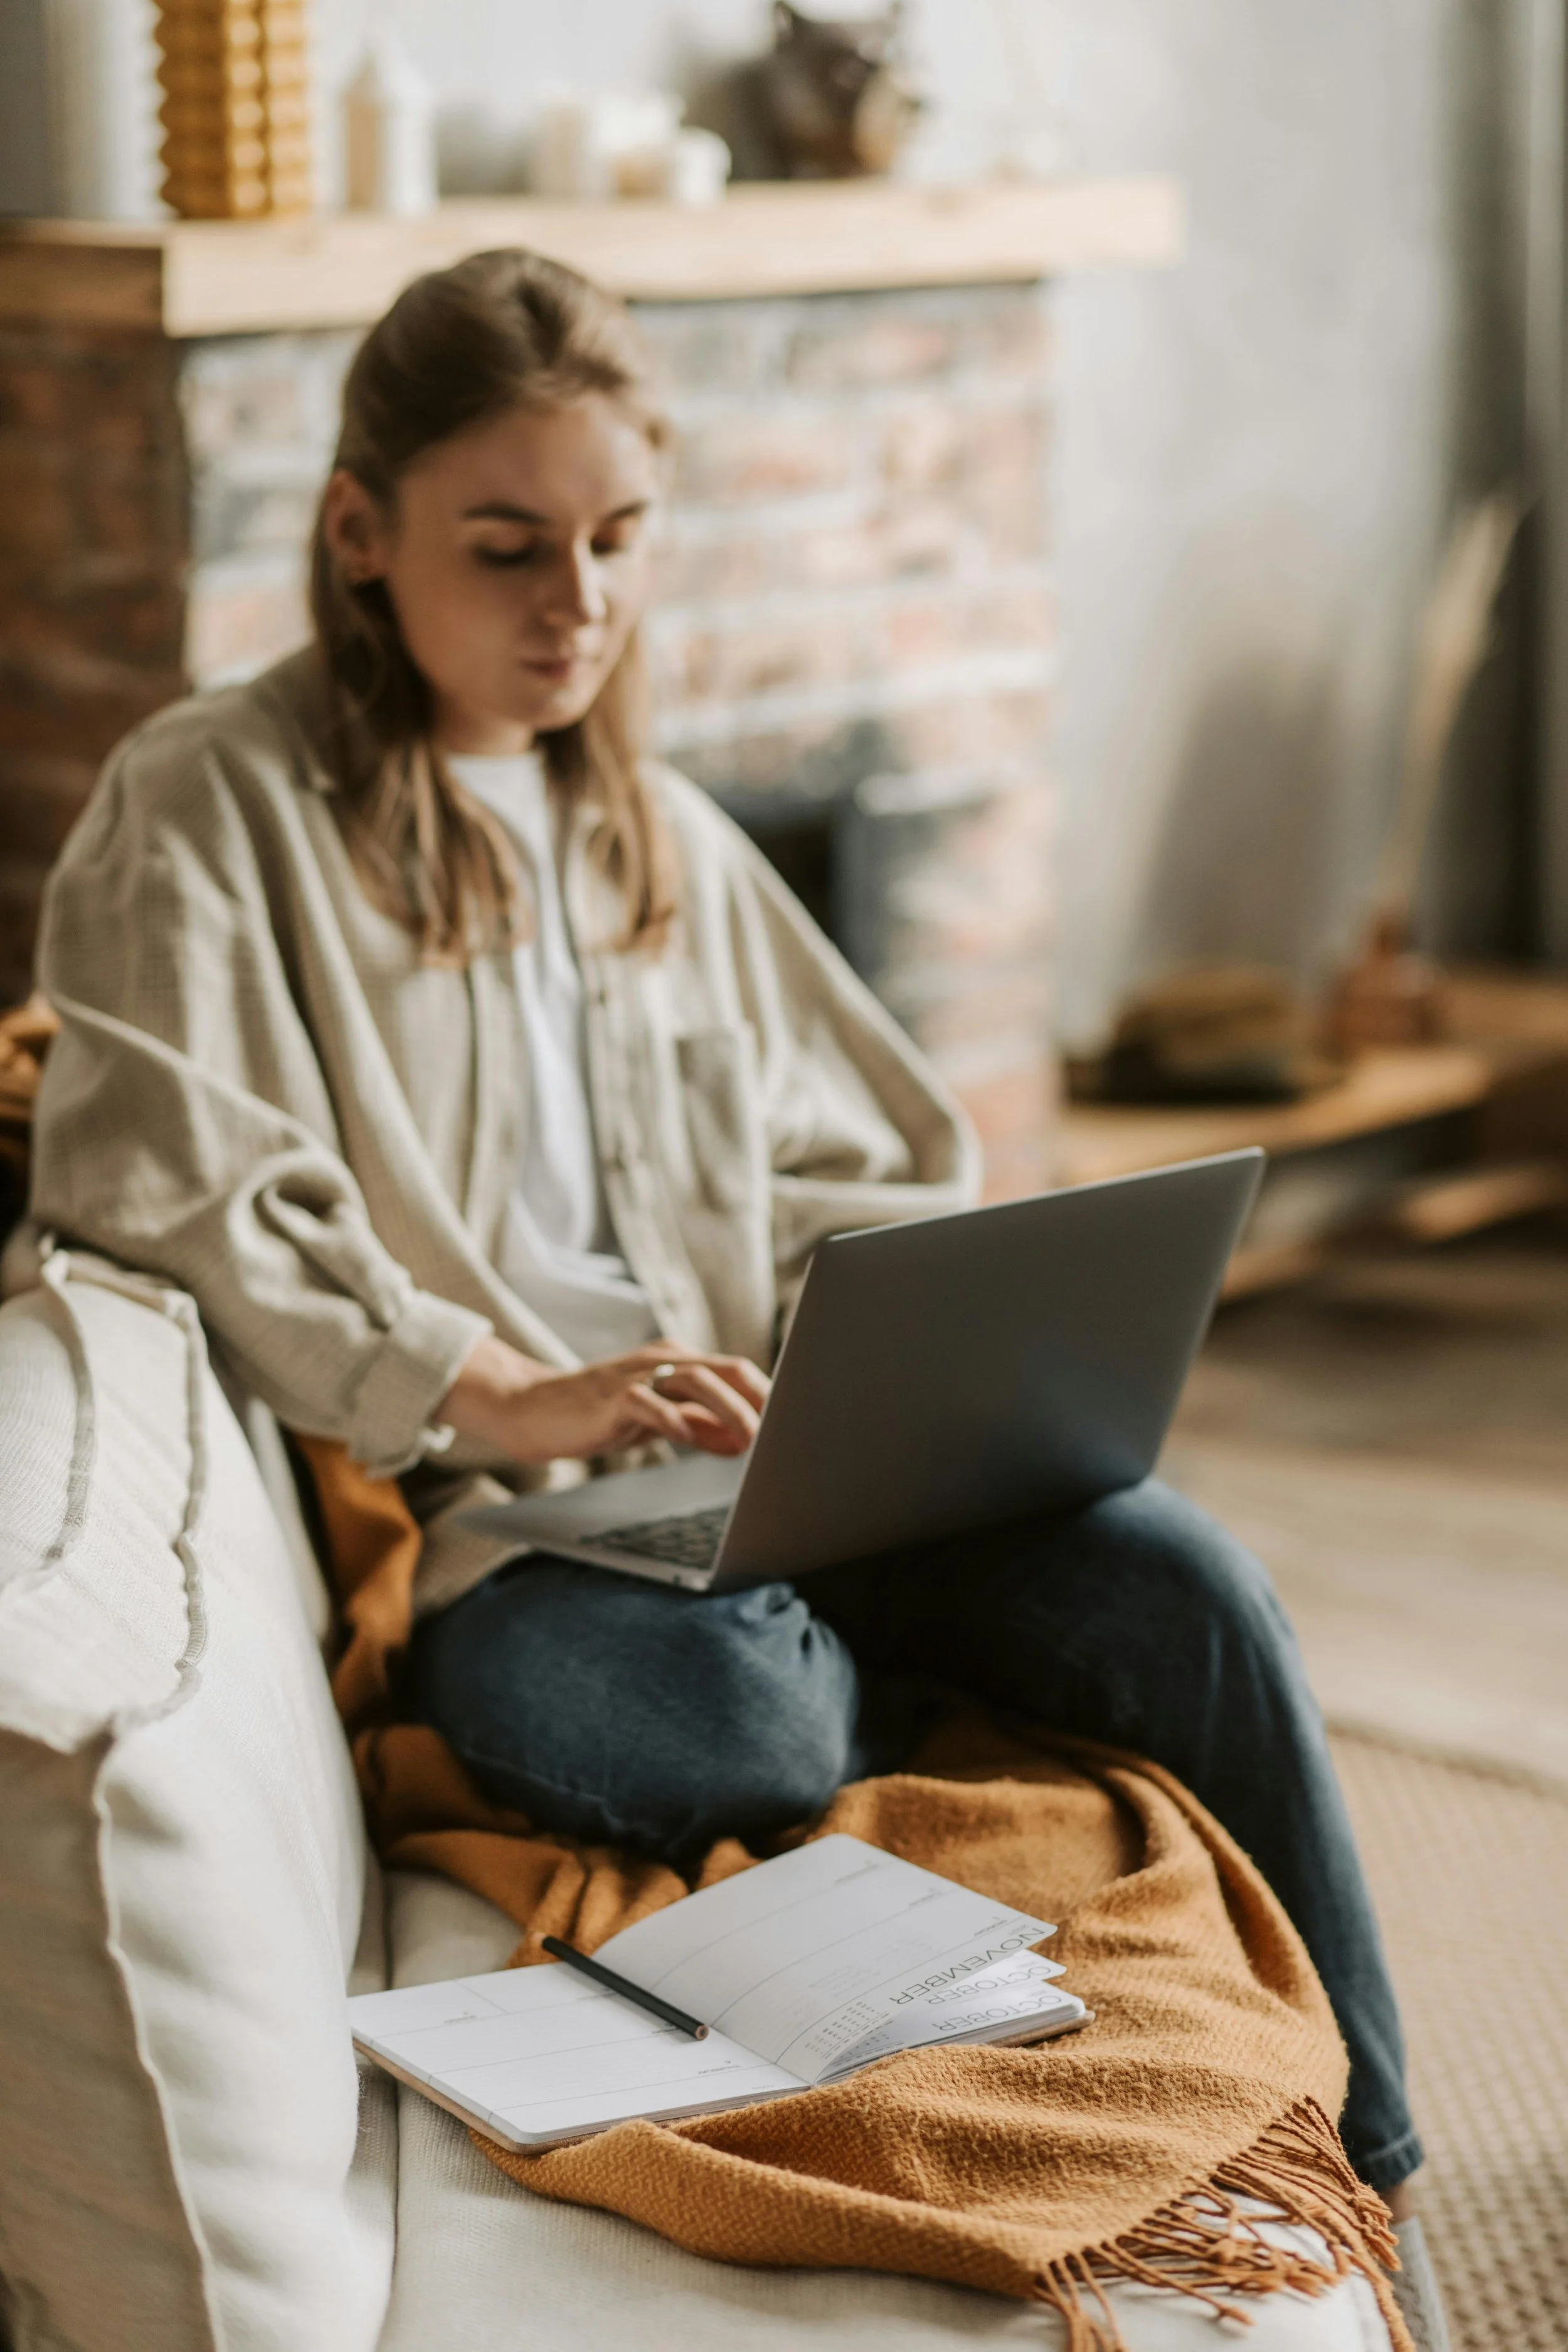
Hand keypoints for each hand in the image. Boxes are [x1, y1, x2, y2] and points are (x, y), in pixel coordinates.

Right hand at [437, 1334, 769, 1465]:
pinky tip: (686, 1440)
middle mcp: (661, 1361)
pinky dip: (672, 1420)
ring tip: (748, 1439)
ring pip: (695, 1379)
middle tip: (779, 1432)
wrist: (533, 1409)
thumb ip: (697, 1424)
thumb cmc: (598, 1414)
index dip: (766, 1394)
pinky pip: (648, 1404)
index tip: (791, 1421)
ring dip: (728, 1409)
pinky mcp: (611, 1397)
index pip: (735, 1370)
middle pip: (725, 1369)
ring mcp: (636, 1376)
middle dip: (758, 1400)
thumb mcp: (656, 1418)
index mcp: (677, 1362)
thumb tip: (741, 1439)